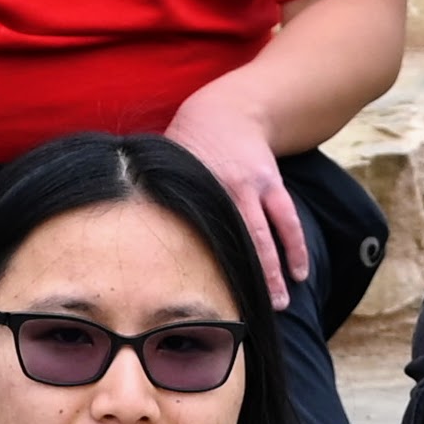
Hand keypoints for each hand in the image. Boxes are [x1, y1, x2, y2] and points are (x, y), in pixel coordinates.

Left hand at [162, 77, 306, 301]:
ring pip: (267, 234)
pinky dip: (295, 247)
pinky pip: (288, 220)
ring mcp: (253, 187)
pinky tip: (299, 273)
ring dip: (276, 270)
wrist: (231, 110)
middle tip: (247, 313)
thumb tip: (124, 225)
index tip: (196, 299)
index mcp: (196, 187)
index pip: (195, 231)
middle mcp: (225, 188)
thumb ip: (154, 194)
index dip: (195, 263)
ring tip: (282, 303)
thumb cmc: (189, 142)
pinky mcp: (272, 185)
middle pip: (235, 239)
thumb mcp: (167, 163)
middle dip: (244, 276)